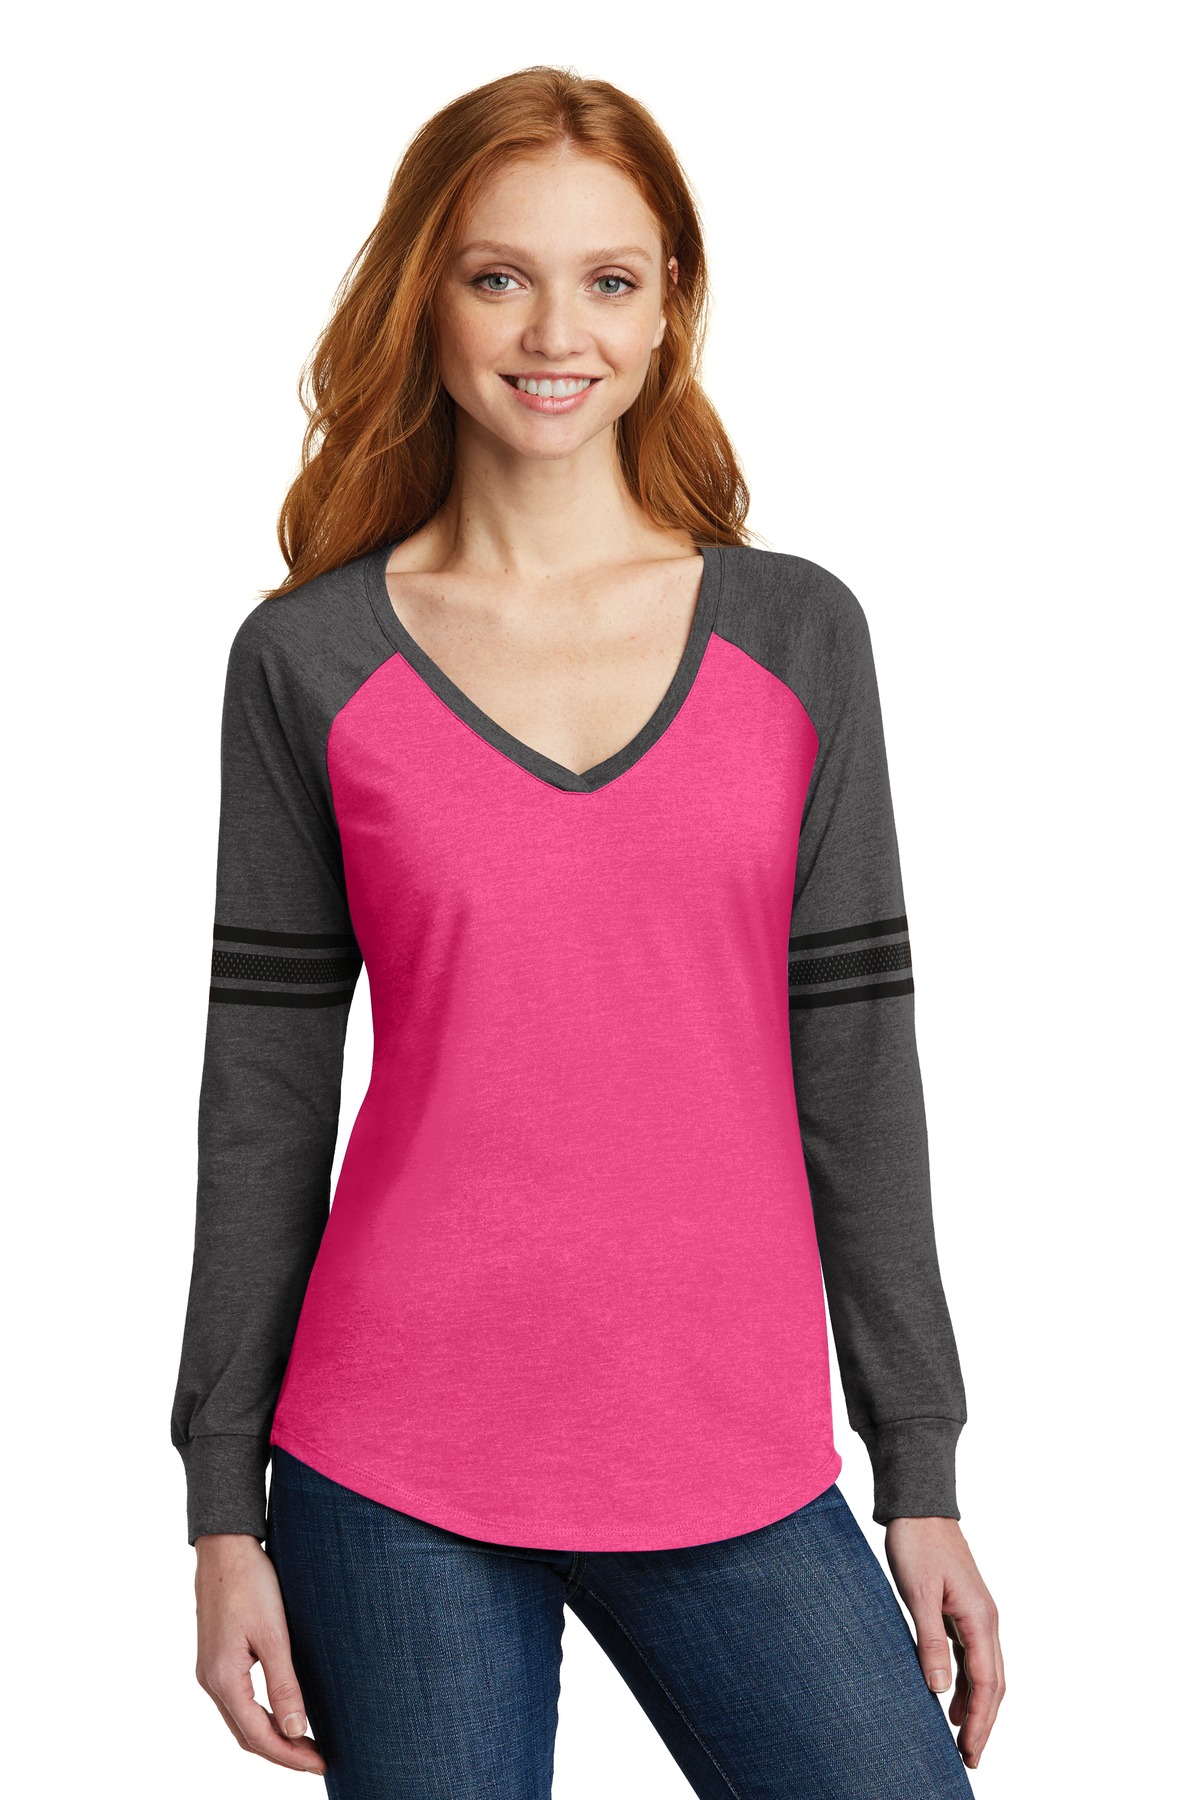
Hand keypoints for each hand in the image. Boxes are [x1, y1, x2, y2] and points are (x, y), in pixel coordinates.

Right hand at [193, 1533, 326, 1776]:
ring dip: (272, 1737)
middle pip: (247, 1735)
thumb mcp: (273, 1634)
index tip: (321, 1765)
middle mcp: (211, 1681)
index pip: (259, 1736)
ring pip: (241, 1721)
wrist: (225, 1547)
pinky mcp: (216, 1658)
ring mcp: (211, 1670)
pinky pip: (238, 1702)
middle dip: (282, 1753)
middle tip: (318, 1760)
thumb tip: (297, 1731)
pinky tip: (282, 1713)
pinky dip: (261, 1716)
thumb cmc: (250, 1583)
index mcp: (222, 1679)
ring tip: (305, 1744)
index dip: (290, 1756)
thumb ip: (284, 1684)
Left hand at [883, 1516, 1003, 1770]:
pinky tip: (950, 1698)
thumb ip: (930, 1640)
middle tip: (970, 1758)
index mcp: (979, 1618)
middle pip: (993, 1683)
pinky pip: (972, 1655)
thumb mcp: (918, 1593)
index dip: (980, 1722)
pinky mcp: (963, 1608)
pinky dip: (967, 1682)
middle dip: (984, 1723)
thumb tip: (940, 1689)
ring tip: (962, 1739)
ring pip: (985, 1671)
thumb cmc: (917, 1544)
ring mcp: (977, 1614)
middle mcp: (986, 1619)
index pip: (986, 1683)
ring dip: (977, 1706)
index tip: (969, 1752)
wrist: (919, 1506)